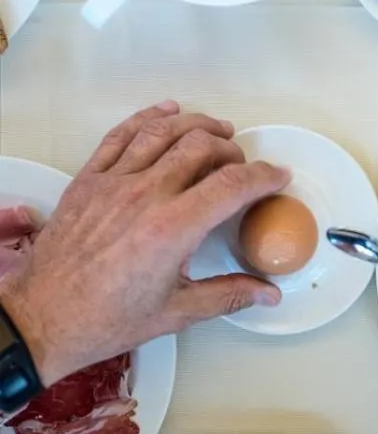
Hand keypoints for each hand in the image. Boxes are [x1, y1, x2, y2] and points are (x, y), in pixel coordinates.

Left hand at [0, 102, 288, 386]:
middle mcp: (145, 196)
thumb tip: (269, 294)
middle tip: (243, 165)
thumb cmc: (106, 320)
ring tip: (218, 131)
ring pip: (164, 132)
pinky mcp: (88, 180)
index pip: (232, 185)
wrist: (43, 320)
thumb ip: (228, 295)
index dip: (264, 176)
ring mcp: (114, 183)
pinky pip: (121, 135)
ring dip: (198, 125)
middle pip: (202, 148)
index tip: (278, 176)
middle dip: (232, 150)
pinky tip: (167, 113)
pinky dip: (148, 118)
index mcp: (172, 229)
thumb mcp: (175, 313)